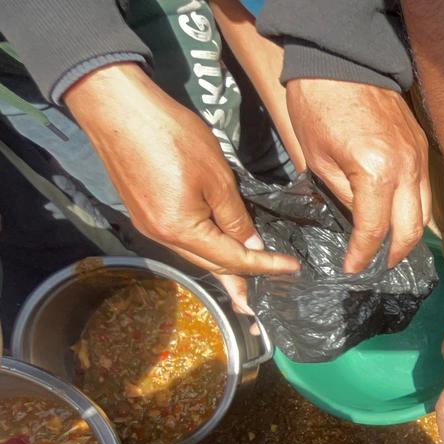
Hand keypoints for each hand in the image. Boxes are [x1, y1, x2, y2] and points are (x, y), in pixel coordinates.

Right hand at [64, 63, 298, 283]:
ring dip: (220, 267)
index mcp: (181, 231)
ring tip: (241, 284)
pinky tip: (214, 250)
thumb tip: (252, 245)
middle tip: (260, 300)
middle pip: (209, 264)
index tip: (291, 269)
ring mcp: (148, 224)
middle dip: (238, 280)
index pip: (233, 259)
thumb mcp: (216, 177)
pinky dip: (202, 249)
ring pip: (194, 253)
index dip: (264, 266)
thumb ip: (236, 217)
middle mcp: (161, 236)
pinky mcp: (142, 211)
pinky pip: (180, 239)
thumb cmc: (172, 136)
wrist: (117, 108)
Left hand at [286, 78, 431, 272]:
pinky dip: (413, 211)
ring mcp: (420, 158)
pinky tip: (397, 217)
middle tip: (377, 267)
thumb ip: (344, 196)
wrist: (341, 62)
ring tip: (389, 250)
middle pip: (410, 230)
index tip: (351, 268)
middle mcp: (407, 169)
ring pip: (424, 213)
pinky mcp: (422, 148)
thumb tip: (358, 220)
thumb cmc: (318, 106)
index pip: (374, 230)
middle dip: (394, 255)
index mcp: (376, 173)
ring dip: (408, 236)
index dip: (362, 255)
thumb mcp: (318, 159)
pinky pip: (424, 190)